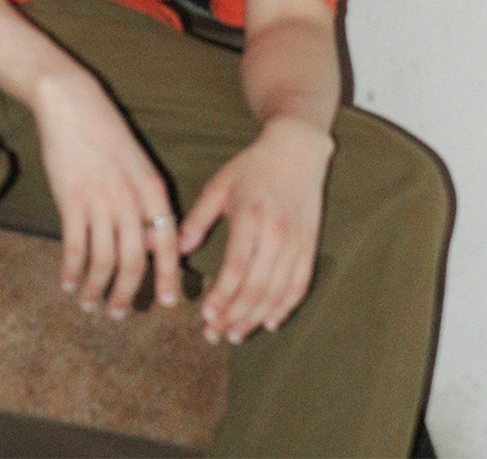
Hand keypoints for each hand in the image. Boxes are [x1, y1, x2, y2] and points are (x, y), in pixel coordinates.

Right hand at [32, 62, 180, 317]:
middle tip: (120, 314)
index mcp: (152, 186)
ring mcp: (99, 200)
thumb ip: (146, 200)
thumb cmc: (106, 131)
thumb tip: (151, 242)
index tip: (167, 301)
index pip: (167, 241)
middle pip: (134, 261)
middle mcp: (130, 197)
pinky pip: (74, 248)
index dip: (168, 275)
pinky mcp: (70, 200)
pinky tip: (67, 283)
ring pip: (103, 261)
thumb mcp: (137, 161)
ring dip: (96, 289)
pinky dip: (71, 272)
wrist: (72, 102)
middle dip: (128, 294)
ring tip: (90, 304)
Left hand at [178, 115, 333, 343]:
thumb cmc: (252, 167)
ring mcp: (296, 242)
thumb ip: (197, 218)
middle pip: (256, 287)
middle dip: (234, 316)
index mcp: (250, 216)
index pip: (236, 267)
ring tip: (235, 334)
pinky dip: (285, 307)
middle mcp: (276, 233)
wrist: (296, 151)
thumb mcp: (219, 185)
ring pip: (277, 292)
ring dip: (255, 318)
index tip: (206, 316)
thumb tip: (176, 250)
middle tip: (214, 334)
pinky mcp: (310, 246)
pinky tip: (269, 322)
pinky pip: (300, 285)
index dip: (222, 296)